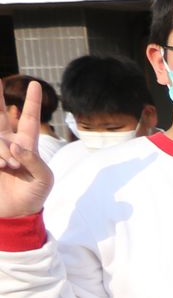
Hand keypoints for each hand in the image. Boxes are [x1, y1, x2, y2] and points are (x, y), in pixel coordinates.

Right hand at [0, 79, 52, 219]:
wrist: (16, 213)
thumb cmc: (34, 195)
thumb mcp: (43, 178)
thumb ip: (33, 160)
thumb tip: (15, 146)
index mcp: (27, 144)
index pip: (29, 118)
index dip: (32, 102)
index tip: (35, 84)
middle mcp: (8, 143)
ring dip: (0, 149)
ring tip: (6, 166)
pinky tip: (1, 167)